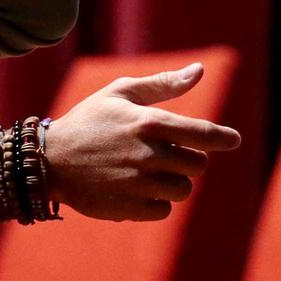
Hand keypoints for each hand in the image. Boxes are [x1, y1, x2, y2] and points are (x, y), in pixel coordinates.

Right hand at [41, 64, 243, 221]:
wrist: (48, 161)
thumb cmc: (88, 121)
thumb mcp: (120, 93)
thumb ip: (163, 84)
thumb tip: (200, 71)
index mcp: (149, 123)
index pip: (203, 134)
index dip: (223, 138)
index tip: (232, 140)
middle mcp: (148, 154)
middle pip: (197, 165)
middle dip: (187, 160)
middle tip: (166, 154)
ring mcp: (139, 184)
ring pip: (182, 190)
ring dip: (172, 182)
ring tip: (147, 172)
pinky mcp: (130, 208)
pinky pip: (163, 210)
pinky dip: (155, 202)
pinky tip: (134, 189)